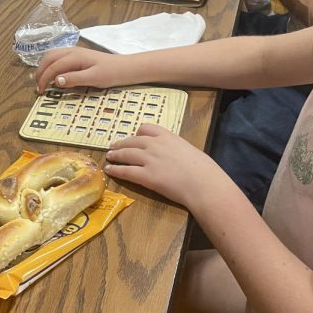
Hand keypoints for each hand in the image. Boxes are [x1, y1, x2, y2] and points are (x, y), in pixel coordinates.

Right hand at [35, 46, 133, 92]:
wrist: (125, 67)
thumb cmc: (111, 74)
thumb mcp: (93, 79)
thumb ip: (74, 79)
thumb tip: (55, 81)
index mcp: (75, 56)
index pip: (53, 66)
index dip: (44, 78)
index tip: (40, 92)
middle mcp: (72, 51)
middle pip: (49, 57)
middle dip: (40, 71)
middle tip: (38, 87)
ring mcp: (75, 51)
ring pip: (53, 55)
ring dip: (44, 66)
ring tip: (42, 80)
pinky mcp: (78, 55)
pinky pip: (59, 56)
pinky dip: (51, 64)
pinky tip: (53, 73)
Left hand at [105, 123, 219, 205]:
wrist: (203, 183)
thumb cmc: (203, 169)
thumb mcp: (189, 150)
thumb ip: (177, 149)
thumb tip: (174, 155)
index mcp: (168, 136)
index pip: (146, 128)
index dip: (137, 134)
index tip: (133, 137)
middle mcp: (155, 145)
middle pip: (132, 141)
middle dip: (121, 144)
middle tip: (113, 147)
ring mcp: (149, 160)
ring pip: (126, 154)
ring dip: (115, 155)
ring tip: (109, 157)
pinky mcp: (145, 176)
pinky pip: (126, 171)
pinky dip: (116, 170)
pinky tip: (109, 170)